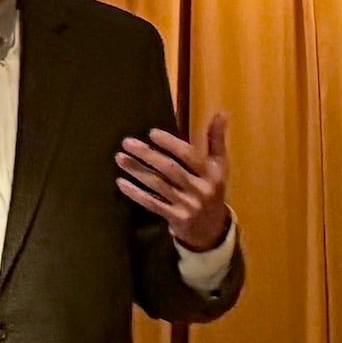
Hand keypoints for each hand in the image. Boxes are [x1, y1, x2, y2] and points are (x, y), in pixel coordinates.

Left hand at [118, 112, 231, 253]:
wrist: (213, 230)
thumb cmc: (212, 190)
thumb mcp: (219, 166)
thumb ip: (216, 140)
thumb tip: (221, 112)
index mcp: (212, 173)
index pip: (189, 155)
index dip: (170, 144)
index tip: (151, 133)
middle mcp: (201, 189)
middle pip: (170, 169)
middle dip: (147, 154)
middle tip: (127, 142)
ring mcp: (188, 205)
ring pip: (158, 185)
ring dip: (137, 171)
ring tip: (120, 158)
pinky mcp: (176, 218)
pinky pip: (153, 203)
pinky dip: (136, 193)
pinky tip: (122, 183)